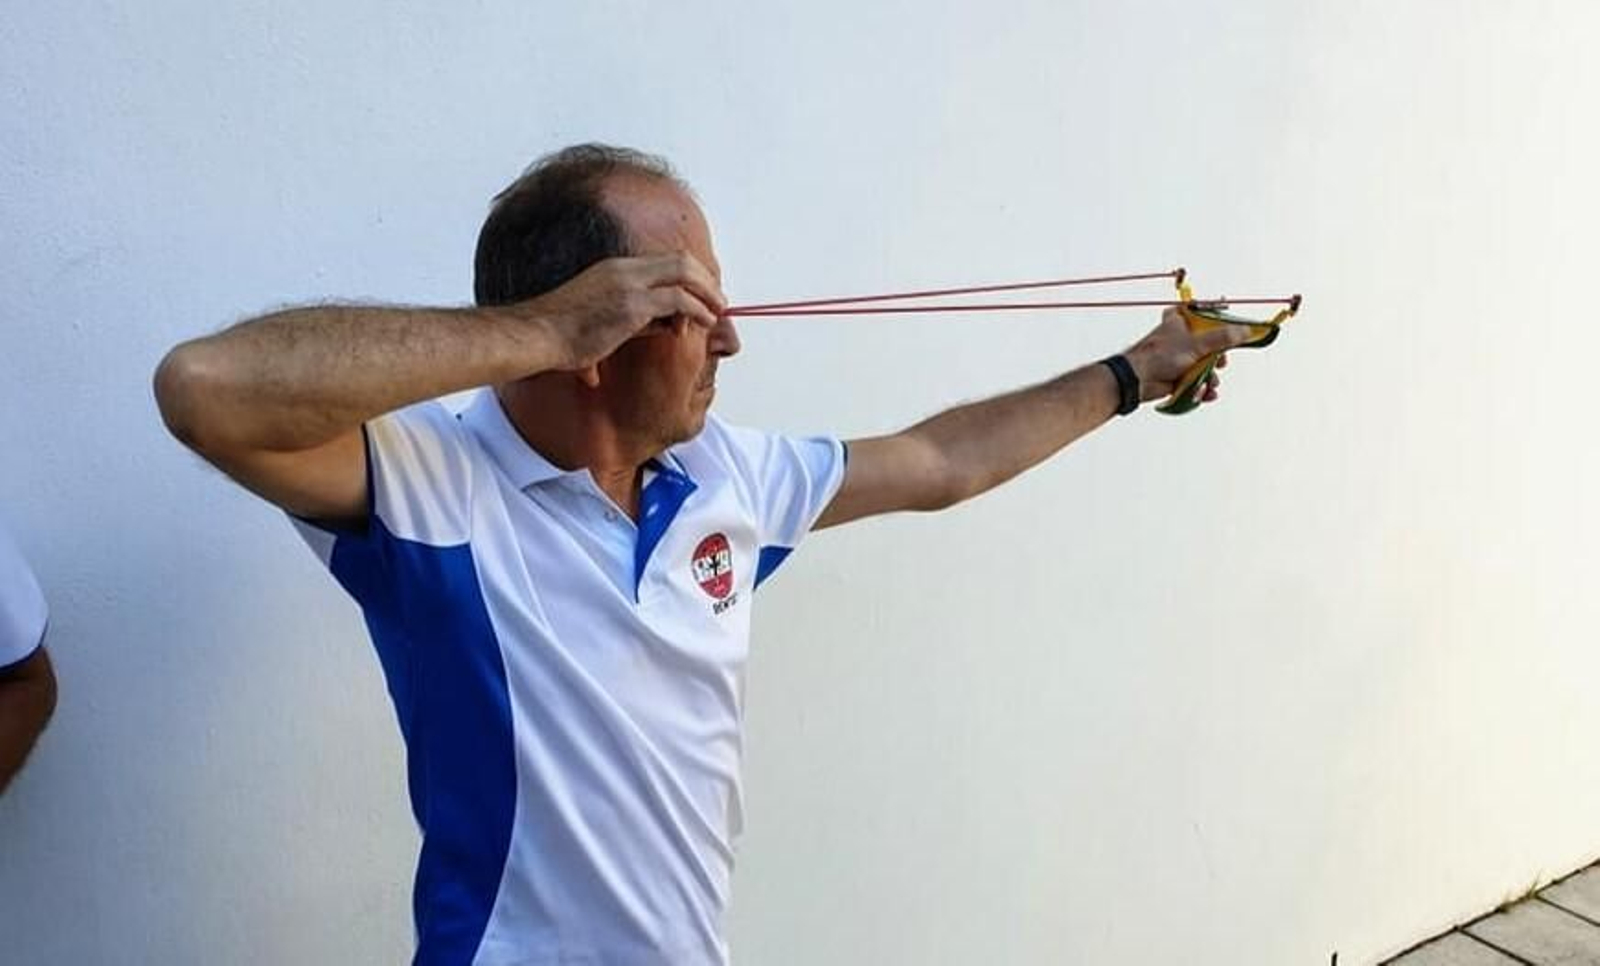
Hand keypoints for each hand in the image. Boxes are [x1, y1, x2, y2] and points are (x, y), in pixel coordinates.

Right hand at [509, 252, 725, 375]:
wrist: (537, 335)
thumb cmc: (562, 334)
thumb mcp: (604, 318)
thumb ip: (636, 317)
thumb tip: (664, 326)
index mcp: (615, 268)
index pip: (665, 261)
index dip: (690, 275)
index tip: (703, 294)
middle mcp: (624, 269)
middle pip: (680, 260)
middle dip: (706, 279)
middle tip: (719, 300)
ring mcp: (628, 284)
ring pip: (684, 274)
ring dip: (707, 292)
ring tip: (718, 311)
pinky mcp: (631, 305)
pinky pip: (678, 300)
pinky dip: (697, 309)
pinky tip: (705, 322)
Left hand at [1124, 307, 1254, 402]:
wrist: (1137, 380)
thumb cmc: (1158, 356)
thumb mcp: (1196, 344)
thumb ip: (1222, 338)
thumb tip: (1245, 331)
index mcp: (1179, 321)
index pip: (1199, 312)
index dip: (1214, 318)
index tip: (1229, 326)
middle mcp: (1179, 337)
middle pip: (1208, 344)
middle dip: (1217, 358)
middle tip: (1220, 362)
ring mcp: (1178, 357)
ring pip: (1203, 365)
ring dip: (1210, 377)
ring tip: (1210, 383)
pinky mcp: (1176, 375)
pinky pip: (1195, 381)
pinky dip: (1202, 388)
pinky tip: (1206, 394)